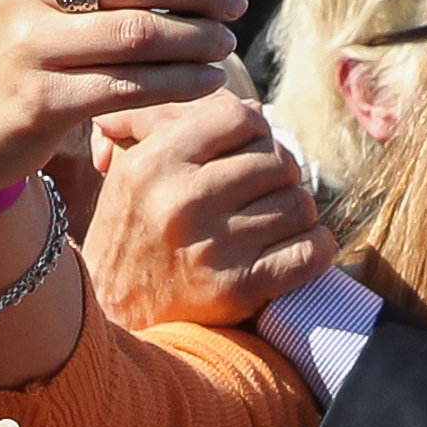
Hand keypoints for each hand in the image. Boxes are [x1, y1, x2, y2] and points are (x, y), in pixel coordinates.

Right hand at [0, 0, 251, 199]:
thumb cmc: (34, 56)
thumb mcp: (53, 4)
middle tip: (236, 4)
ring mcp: (28, 47)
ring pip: (137, 35)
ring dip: (195, 40)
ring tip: (224, 44)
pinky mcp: (41, 99)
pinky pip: (128, 86)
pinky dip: (178, 83)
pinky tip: (206, 82)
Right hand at [82, 94, 331, 332]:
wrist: (111, 318)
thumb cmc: (130, 234)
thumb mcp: (133, 170)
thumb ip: (177, 125)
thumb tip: (251, 108)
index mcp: (155, 162)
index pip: (241, 118)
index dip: (257, 132)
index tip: (250, 153)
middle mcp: (183, 200)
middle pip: (278, 162)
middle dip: (279, 177)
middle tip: (262, 196)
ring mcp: (214, 246)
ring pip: (299, 205)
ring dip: (295, 216)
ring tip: (271, 226)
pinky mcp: (239, 288)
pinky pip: (310, 251)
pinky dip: (316, 249)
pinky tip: (296, 251)